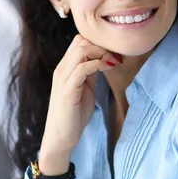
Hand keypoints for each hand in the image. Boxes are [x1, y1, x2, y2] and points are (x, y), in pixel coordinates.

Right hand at [39, 35, 119, 178]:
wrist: (60, 137)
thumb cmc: (73, 115)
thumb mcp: (85, 89)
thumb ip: (90, 74)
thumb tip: (102, 60)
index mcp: (65, 68)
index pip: (80, 41)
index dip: (99, 43)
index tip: (115, 53)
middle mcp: (62, 69)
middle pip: (81, 41)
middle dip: (102, 44)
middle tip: (117, 56)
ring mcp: (63, 78)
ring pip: (82, 50)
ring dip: (102, 52)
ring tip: (114, 61)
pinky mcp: (67, 89)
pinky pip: (83, 67)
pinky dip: (98, 64)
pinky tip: (109, 68)